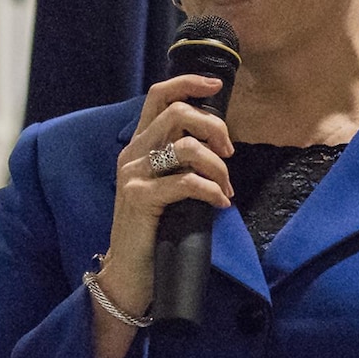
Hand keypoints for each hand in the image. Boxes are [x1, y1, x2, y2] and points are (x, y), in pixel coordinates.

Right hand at [88, 75, 232, 357]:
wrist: (130, 274)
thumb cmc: (156, 231)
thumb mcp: (167, 186)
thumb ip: (181, 161)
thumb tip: (218, 140)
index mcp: (138, 145)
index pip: (158, 96)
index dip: (188, 82)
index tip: (216, 85)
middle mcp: (131, 154)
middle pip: (176, 113)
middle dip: (213, 127)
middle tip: (228, 153)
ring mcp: (132, 176)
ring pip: (185, 146)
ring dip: (217, 166)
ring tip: (225, 188)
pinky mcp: (139, 199)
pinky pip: (185, 182)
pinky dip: (211, 190)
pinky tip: (220, 204)